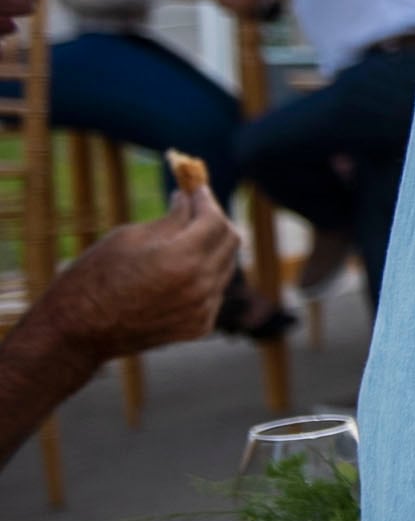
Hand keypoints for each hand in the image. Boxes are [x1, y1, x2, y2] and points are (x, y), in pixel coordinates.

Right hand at [37, 189, 235, 361]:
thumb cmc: (95, 277)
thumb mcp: (129, 238)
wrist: (78, 332)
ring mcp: (203, 310)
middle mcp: (200, 287)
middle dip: (216, 220)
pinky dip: (205, 275)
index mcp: (182, 260)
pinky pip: (214, 291)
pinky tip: (181, 270)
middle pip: (230, 242)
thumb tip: (189, 199)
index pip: (215, 220)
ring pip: (225, 267)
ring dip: (211, 247)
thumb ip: (171, 219)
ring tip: (187, 236)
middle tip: (198, 208)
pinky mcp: (199, 326)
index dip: (207, 200)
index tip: (197, 188)